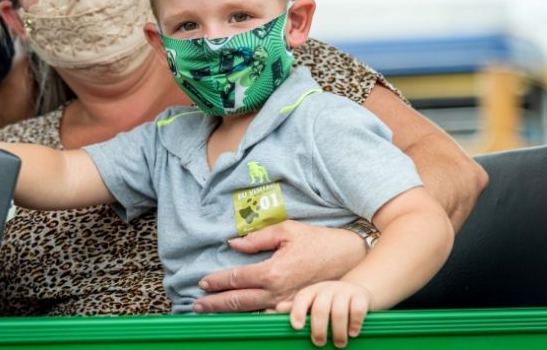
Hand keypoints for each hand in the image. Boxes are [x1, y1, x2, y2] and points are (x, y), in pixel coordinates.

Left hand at [193, 220, 365, 312]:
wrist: (349, 257)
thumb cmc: (318, 241)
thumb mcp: (287, 230)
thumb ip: (257, 238)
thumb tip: (233, 244)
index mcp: (273, 271)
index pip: (237, 278)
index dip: (217, 281)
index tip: (203, 283)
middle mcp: (278, 292)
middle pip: (239, 301)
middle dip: (215, 304)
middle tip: (197, 305)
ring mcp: (287, 303)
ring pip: (252, 311)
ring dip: (229, 311)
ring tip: (211, 311)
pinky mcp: (295, 307)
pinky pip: (268, 314)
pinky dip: (251, 315)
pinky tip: (239, 314)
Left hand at [276, 280, 370, 347]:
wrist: (357, 291)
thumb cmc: (329, 301)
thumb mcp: (311, 302)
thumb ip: (294, 308)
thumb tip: (271, 311)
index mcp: (312, 291)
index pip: (302, 298)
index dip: (297, 311)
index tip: (296, 326)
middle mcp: (327, 289)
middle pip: (320, 308)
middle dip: (318, 328)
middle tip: (319, 342)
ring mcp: (344, 291)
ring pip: (338, 311)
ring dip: (338, 331)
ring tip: (338, 343)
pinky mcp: (361, 296)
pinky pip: (357, 310)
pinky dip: (354, 323)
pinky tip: (353, 332)